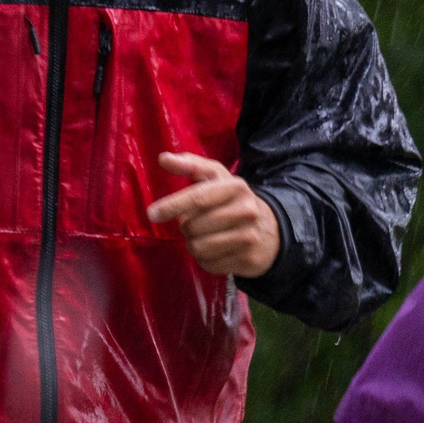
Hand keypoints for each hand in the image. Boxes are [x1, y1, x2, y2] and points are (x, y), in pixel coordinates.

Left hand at [145, 152, 280, 277]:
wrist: (271, 229)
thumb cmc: (231, 199)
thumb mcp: (216, 177)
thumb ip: (190, 165)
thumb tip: (163, 158)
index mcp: (236, 187)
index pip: (198, 197)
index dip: (172, 205)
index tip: (152, 214)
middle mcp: (247, 211)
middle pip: (193, 226)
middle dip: (184, 227)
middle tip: (192, 223)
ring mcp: (250, 237)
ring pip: (199, 248)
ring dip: (193, 244)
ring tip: (204, 236)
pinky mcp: (250, 260)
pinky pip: (209, 264)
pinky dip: (205, 259)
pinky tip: (215, 250)